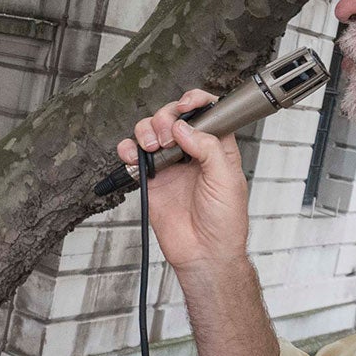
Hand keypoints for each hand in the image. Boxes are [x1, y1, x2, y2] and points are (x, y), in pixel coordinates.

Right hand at [113, 88, 248, 272]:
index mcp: (217, 149)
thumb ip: (208, 148)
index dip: (196, 102)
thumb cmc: (225, 223)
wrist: (204, 254)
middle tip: (167, 134)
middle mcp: (192, 153)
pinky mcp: (151, 180)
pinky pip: (133, 156)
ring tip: (152, 146)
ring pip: (151, 132)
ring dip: (146, 131)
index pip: (207, 113)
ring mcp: (170, 165)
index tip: (186, 103)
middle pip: (174, 118)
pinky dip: (128, 150)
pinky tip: (134, 156)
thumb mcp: (227, 180)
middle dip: (166, 117)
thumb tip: (184, 127)